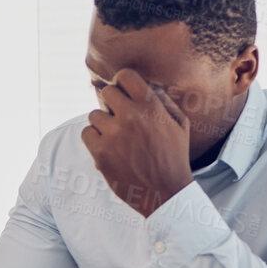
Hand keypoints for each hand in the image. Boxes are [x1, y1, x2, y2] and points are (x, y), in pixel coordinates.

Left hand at [81, 70, 194, 216]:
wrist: (165, 192)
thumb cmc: (173, 157)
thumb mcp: (180, 124)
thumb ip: (163, 101)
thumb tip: (147, 85)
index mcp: (150, 106)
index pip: (125, 75)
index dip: (123, 82)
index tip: (124, 92)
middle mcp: (130, 116)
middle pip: (107, 93)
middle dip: (113, 104)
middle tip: (120, 118)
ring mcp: (113, 134)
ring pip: (94, 115)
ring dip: (103, 124)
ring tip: (117, 138)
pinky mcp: (100, 152)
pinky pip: (86, 133)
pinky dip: (94, 139)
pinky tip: (108, 148)